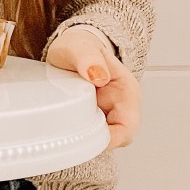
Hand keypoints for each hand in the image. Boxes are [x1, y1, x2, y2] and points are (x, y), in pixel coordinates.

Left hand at [45, 28, 140, 148]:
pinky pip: (88, 135)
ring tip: (63, 134)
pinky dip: (77, 136)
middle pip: (115, 139)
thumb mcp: (82, 47)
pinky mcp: (92, 117)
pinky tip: (62, 130)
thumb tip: (98, 75)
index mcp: (127, 92)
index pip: (127, 128)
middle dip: (94, 143)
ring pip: (101, 140)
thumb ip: (89, 58)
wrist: (73, 46)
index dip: (110, 139)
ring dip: (84, 141)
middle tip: (69, 138)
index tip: (87, 138)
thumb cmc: (81, 46)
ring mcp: (106, 114)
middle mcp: (120, 107)